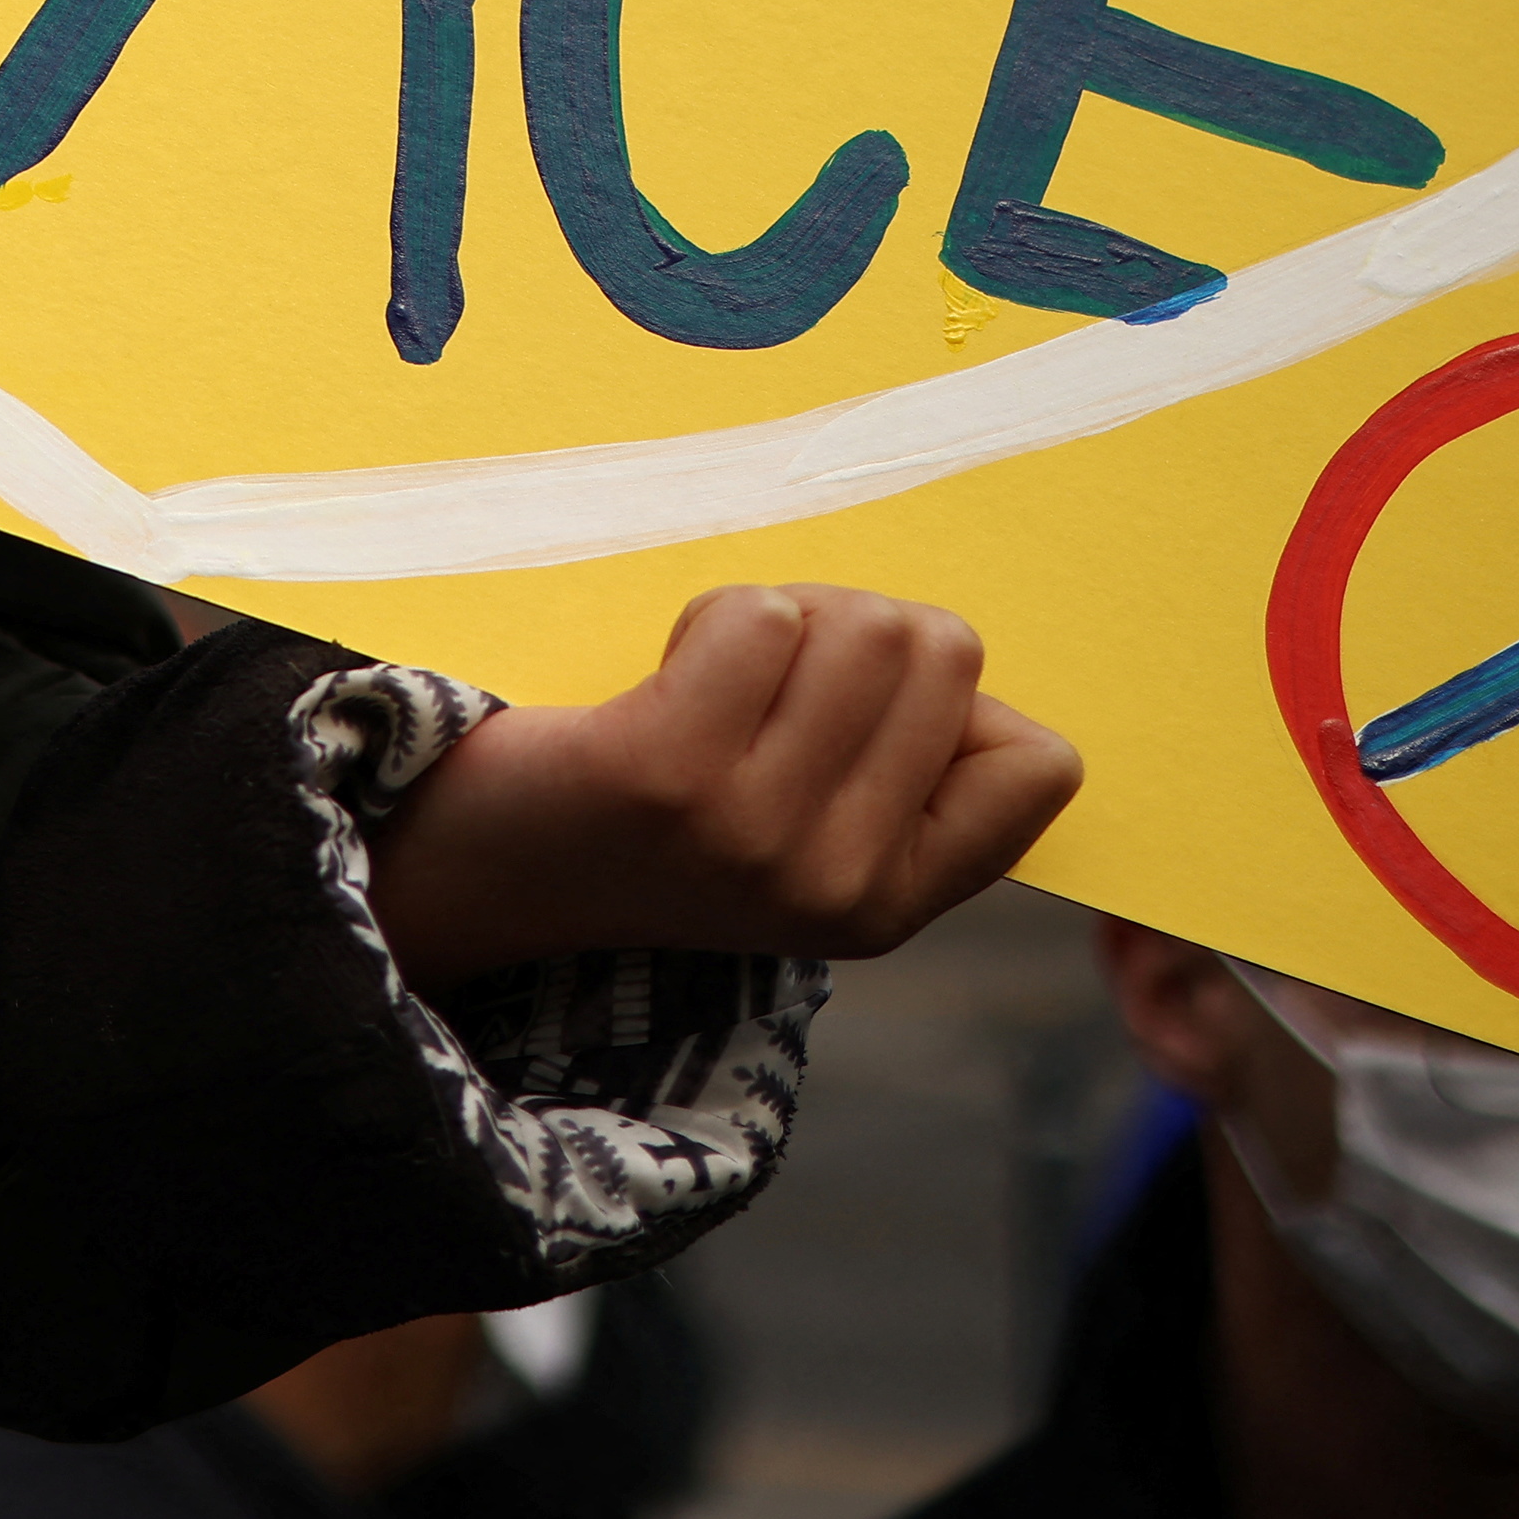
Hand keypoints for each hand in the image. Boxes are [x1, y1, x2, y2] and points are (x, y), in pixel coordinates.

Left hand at [367, 584, 1077, 979]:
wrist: (477, 863)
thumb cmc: (654, 813)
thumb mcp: (806, 826)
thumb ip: (902, 767)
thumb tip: (964, 667)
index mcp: (894, 906)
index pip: (1040, 764)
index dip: (958, 707)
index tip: (852, 723)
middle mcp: (841, 884)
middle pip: (946, 657)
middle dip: (857, 630)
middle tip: (763, 681)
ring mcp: (759, 833)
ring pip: (864, 624)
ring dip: (783, 613)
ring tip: (711, 679)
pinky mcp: (670, 773)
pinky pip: (761, 618)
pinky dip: (714, 612)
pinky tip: (661, 673)